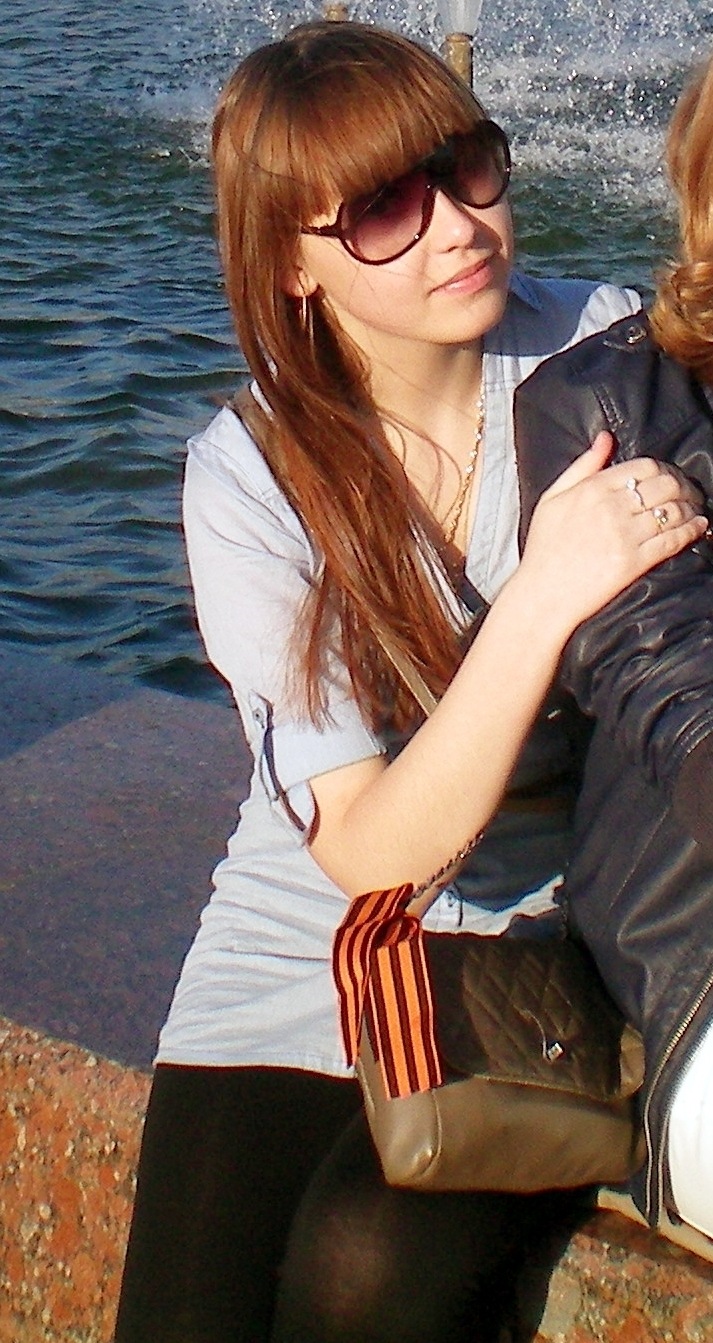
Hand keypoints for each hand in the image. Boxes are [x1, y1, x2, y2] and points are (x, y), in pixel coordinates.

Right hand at [518, 432, 708, 641]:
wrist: (542, 594)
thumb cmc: (544, 549)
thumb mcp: (552, 498)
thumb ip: (582, 466)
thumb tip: (606, 438)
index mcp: (592, 489)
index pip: (643, 467)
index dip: (663, 469)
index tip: (668, 478)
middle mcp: (611, 508)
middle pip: (665, 485)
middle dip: (683, 486)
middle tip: (689, 493)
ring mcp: (624, 535)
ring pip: (673, 510)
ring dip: (691, 508)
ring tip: (696, 510)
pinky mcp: (634, 561)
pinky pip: (673, 540)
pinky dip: (692, 531)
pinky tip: (698, 527)